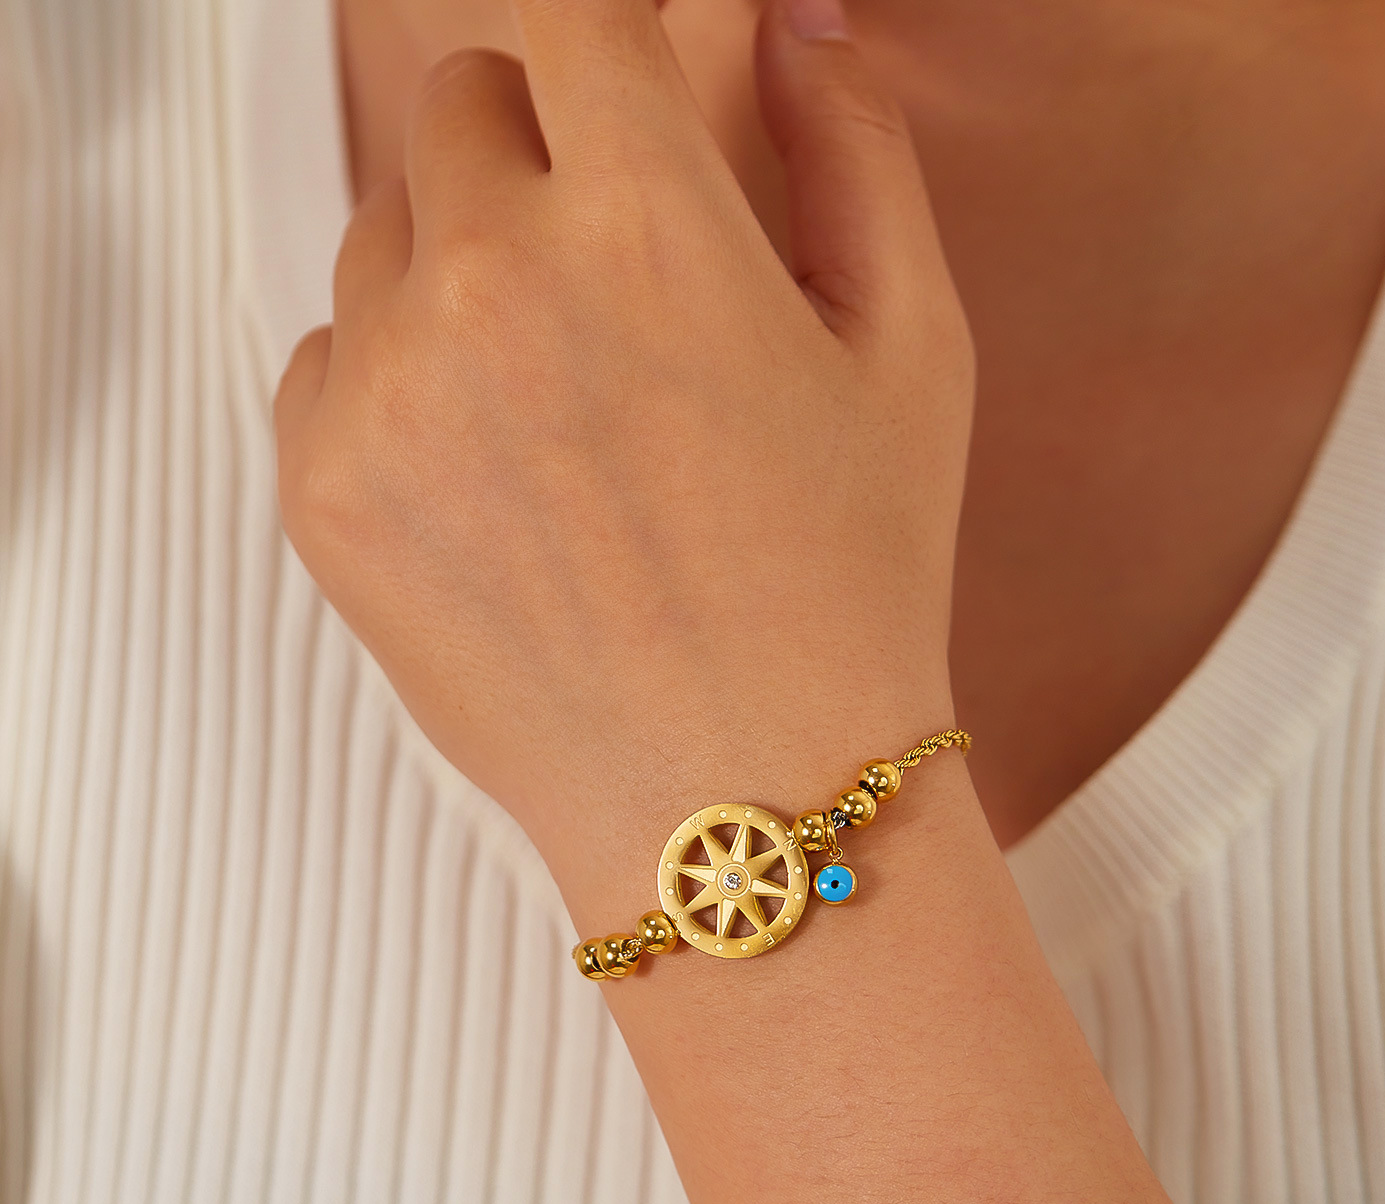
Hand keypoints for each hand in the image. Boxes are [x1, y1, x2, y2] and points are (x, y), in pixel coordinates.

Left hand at [274, 0, 973, 918]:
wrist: (743, 797)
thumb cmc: (846, 592)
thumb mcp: (915, 357)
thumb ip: (858, 151)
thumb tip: (799, 30)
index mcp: (649, 230)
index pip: (574, 17)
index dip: (611, 49)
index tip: (628, 101)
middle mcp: (493, 289)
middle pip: (461, 108)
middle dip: (537, 154)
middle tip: (610, 271)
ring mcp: (388, 396)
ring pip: (385, 233)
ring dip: (462, 270)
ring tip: (562, 401)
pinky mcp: (323, 494)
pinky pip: (323, 357)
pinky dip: (395, 381)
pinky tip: (496, 475)